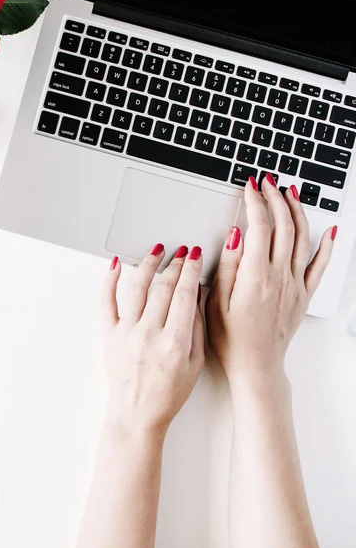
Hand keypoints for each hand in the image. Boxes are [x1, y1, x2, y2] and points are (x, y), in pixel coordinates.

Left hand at [102, 244, 204, 435]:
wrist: (137, 415)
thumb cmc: (168, 394)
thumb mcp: (196, 364)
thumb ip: (195, 328)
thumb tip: (194, 295)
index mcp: (174, 341)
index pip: (184, 293)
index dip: (190, 270)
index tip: (194, 257)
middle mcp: (149, 333)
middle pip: (163, 286)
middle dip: (174, 264)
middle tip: (181, 253)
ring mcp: (126, 332)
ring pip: (136, 287)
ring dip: (148, 264)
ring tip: (156, 251)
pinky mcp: (108, 335)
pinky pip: (105, 301)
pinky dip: (108, 280)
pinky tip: (115, 264)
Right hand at [206, 175, 335, 390]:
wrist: (256, 365)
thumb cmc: (232, 338)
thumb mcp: (217, 301)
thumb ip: (229, 265)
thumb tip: (236, 235)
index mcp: (256, 276)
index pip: (260, 227)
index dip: (256, 202)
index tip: (251, 187)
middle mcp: (280, 277)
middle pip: (284, 227)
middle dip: (276, 199)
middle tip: (269, 182)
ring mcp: (295, 285)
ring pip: (302, 239)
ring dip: (298, 212)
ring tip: (292, 193)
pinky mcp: (303, 295)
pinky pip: (320, 265)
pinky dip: (327, 246)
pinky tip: (330, 231)